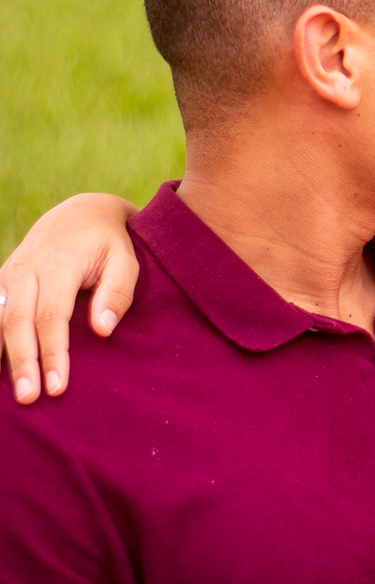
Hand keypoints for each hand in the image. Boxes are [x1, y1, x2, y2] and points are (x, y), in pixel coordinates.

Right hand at [0, 194, 139, 403]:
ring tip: (11, 392)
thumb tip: (102, 330)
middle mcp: (26, 269)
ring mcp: (9, 274)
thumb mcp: (125, 259)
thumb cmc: (110, 242)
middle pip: (17, 322)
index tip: (57, 385)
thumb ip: (117, 292)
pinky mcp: (2, 280)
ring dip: (2, 355)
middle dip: (22, 362)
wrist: (82, 212)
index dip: (52, 352)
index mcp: (58, 264)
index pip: (51, 316)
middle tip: (29, 398)